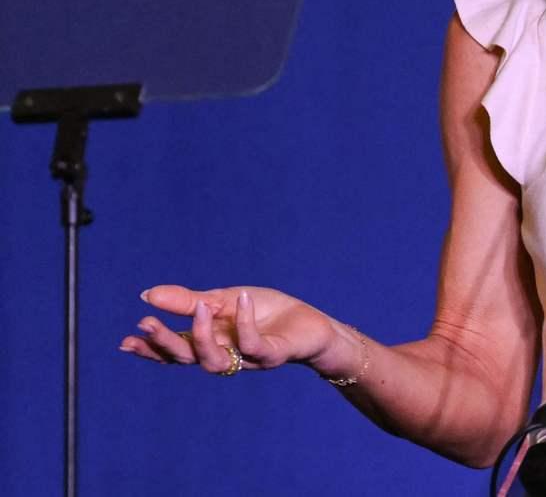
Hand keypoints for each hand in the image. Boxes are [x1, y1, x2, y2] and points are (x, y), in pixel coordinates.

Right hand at [120, 285, 344, 375]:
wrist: (311, 323)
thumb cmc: (266, 313)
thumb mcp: (224, 299)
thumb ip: (188, 301)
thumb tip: (147, 294)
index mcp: (210, 343)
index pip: (174, 352)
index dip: (150, 350)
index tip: (125, 341)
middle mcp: (225, 355)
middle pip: (187, 359)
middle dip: (165, 344)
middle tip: (147, 324)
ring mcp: (247, 358)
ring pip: (215, 361)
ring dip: (202, 335)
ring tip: (199, 307)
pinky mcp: (273, 354)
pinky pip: (253, 345)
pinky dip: (244, 322)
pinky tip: (240, 300)